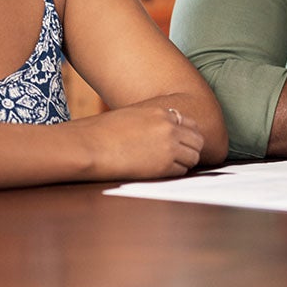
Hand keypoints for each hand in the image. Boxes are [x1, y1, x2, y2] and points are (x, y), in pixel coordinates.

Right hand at [77, 103, 205, 179]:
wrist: (89, 146)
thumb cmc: (102, 134)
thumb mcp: (131, 117)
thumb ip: (151, 123)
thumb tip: (160, 134)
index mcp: (161, 112)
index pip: (191, 123)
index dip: (187, 136)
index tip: (181, 144)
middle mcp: (169, 127)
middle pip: (198, 140)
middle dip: (191, 149)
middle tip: (180, 158)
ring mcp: (169, 146)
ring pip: (194, 157)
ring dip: (184, 162)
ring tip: (167, 166)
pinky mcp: (163, 165)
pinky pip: (181, 171)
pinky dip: (174, 173)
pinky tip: (159, 172)